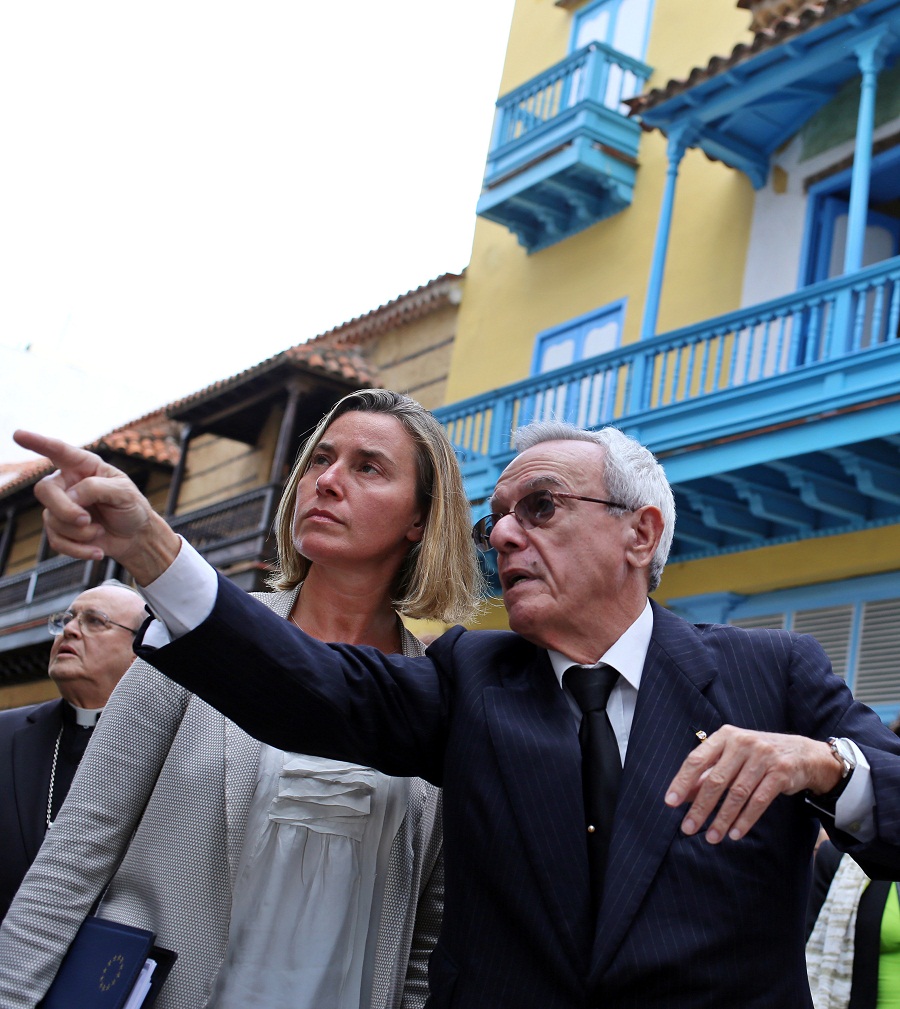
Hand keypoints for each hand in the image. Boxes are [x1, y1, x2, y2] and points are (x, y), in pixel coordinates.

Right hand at [13, 430, 180, 584]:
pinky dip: (78, 549)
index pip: (58, 451)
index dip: (37, 442)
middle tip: (87, 520)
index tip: (18, 434)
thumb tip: (70, 496)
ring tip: (99, 531)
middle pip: (45, 490)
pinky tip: (98, 550)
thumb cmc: (131, 508)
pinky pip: (56, 541)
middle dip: (65, 509)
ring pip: (52, 519)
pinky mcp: (60, 529)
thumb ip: (96, 488)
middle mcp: (68, 483)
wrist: (136, 537)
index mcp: (84, 466)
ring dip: (79, 531)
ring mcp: (61, 506)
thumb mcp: (124, 493)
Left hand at [664, 725, 841, 843]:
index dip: (682, 782)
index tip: (670, 803)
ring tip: (711, 837)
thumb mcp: (732, 757)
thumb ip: (708, 773)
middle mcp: (742, 743)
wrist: (803, 754)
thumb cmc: (758, 756)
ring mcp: (763, 757)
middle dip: (700, 807)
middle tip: (688, 828)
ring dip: (722, 819)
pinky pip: (759, 801)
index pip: (697, 759)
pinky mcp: (780, 773)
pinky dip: (745, 820)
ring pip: (737, 794)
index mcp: (725, 736)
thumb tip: (684, 795)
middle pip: (716, 780)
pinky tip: (735, 834)